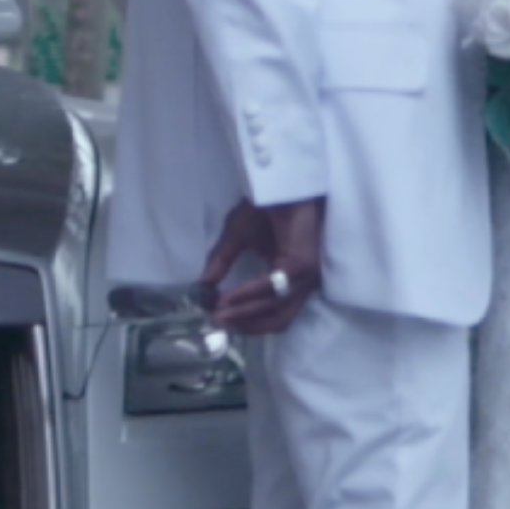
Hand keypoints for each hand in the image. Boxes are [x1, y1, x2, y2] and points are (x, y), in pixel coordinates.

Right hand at [205, 196, 324, 334]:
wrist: (279, 183)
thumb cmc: (265, 207)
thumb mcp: (235, 239)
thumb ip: (221, 263)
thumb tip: (203, 289)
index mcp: (291, 279)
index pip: (273, 314)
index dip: (246, 322)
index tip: (218, 321)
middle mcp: (302, 282)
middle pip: (278, 320)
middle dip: (246, 325)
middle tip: (217, 323)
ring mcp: (306, 275)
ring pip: (276, 308)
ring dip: (244, 314)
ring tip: (218, 313)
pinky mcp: (303, 264)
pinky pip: (274, 288)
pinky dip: (249, 295)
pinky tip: (228, 297)